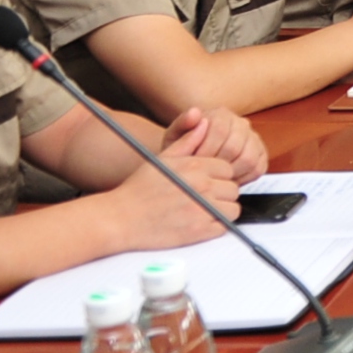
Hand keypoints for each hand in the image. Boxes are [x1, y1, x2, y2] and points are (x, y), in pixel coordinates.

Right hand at [104, 147, 244, 248]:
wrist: (119, 218)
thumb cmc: (138, 189)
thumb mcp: (162, 158)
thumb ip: (187, 140)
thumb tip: (203, 121)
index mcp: (195, 166)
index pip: (227, 169)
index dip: (218, 177)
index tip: (206, 183)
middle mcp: (202, 186)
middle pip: (232, 189)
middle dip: (221, 194)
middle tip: (204, 198)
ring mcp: (202, 209)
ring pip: (233, 209)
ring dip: (221, 210)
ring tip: (203, 210)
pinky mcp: (200, 231)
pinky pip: (224, 227)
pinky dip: (215, 226)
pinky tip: (199, 222)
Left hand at [161, 107, 267, 182]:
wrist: (194, 157)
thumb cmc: (184, 147)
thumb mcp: (175, 136)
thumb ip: (182, 123)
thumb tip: (195, 112)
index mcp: (221, 114)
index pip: (220, 130)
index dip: (205, 151)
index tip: (194, 163)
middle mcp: (241, 123)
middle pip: (234, 147)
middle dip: (216, 165)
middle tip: (203, 173)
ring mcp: (253, 139)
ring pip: (248, 159)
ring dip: (230, 173)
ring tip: (214, 177)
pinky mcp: (261, 155)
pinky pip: (258, 169)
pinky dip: (242, 178)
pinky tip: (227, 179)